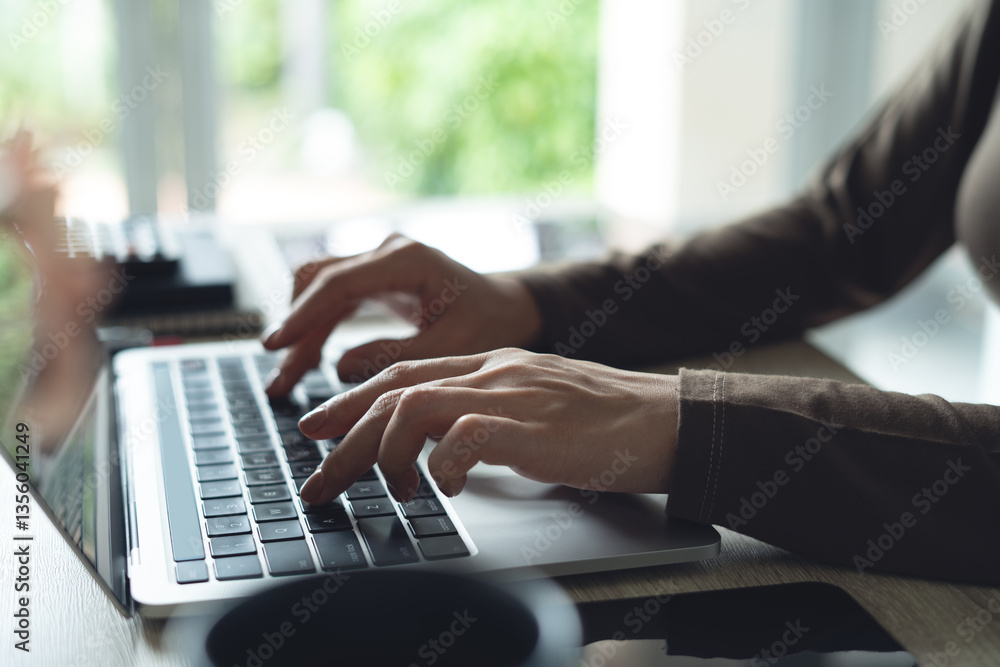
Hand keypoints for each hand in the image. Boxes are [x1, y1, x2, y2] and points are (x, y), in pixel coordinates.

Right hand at [261, 234, 542, 394]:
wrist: (511, 308)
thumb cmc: (492, 324)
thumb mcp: (452, 347)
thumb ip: (396, 356)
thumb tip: (337, 367)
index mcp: (408, 260)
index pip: (339, 282)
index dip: (303, 315)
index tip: (276, 346)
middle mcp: (388, 254)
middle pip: (320, 284)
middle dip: (295, 331)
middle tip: (278, 380)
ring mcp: (379, 264)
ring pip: (320, 294)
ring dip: (301, 335)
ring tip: (283, 383)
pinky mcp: (376, 281)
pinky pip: (333, 303)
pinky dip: (317, 333)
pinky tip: (305, 365)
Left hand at [296, 348, 678, 504]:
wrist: (665, 420)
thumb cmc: (607, 421)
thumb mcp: (536, 407)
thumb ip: (489, 417)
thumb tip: (444, 450)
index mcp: (491, 364)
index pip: (404, 374)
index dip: (352, 400)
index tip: (318, 427)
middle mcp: (492, 371)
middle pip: (393, 392)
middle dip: (343, 435)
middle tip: (315, 477)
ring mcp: (509, 394)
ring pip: (413, 407)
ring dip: (384, 453)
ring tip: (391, 490)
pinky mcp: (529, 425)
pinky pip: (462, 436)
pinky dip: (439, 465)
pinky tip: (441, 488)